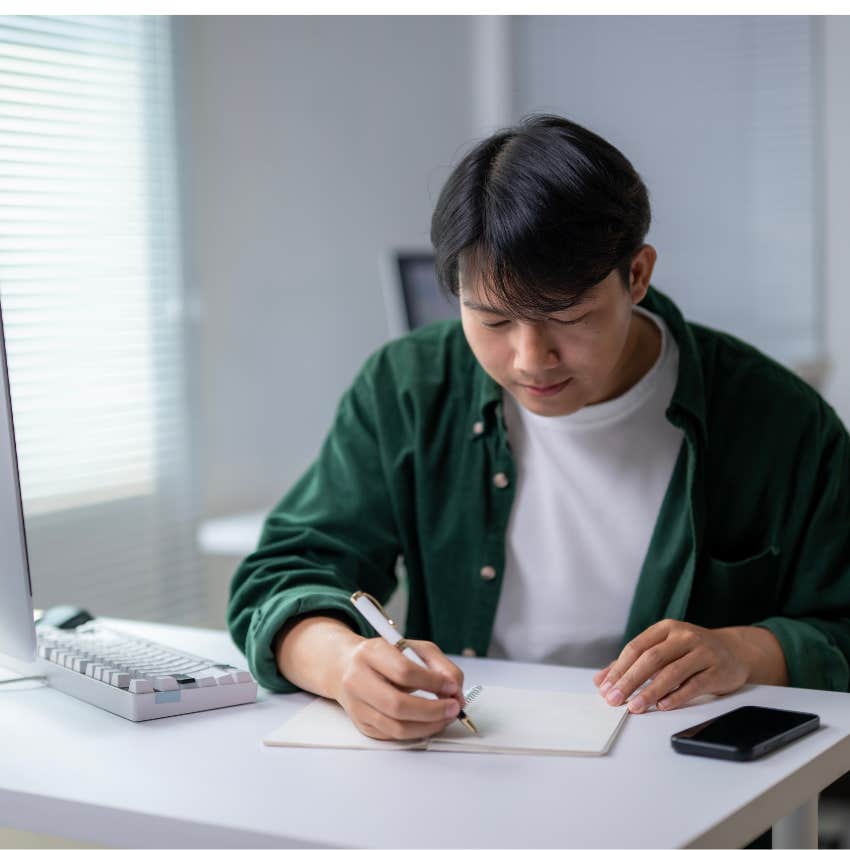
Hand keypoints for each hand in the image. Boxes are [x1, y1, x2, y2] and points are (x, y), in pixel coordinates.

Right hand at [332, 637, 465, 740]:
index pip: (403, 671)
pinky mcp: (362, 724)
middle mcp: (358, 679)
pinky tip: (429, 723)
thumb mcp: (413, 648)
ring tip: (445, 717)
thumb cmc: (386, 656)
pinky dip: (417, 732)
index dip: (432, 682)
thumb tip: (455, 690)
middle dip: (433, 710)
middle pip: (397, 705)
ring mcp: (357, 705)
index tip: (451, 686)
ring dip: (428, 726)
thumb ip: (439, 665)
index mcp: (371, 653)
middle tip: (453, 708)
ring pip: (396, 727)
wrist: (348, 666)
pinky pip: (393, 736)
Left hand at [592, 619, 750, 712]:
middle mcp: (683, 636)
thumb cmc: (691, 651)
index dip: (619, 668)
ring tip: (635, 707)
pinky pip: (694, 684)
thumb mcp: (663, 648)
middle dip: (629, 681)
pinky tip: (662, 706)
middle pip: (651, 659)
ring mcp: (702, 652)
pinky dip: (676, 696)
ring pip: (671, 672)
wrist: (735, 651)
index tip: (605, 688)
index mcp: (666, 628)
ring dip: (650, 691)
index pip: (636, 647)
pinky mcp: (717, 670)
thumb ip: (633, 663)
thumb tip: (601, 680)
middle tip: (615, 700)